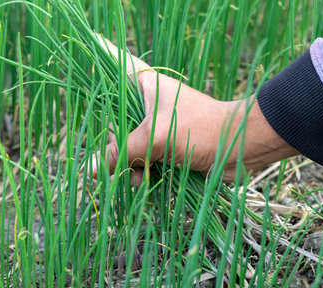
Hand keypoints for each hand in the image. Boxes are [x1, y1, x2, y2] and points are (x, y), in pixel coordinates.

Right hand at [91, 38, 298, 184]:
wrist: (240, 147)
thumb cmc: (200, 129)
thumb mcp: (155, 138)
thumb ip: (121, 152)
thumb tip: (90, 170)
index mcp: (144, 85)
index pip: (110, 71)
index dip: (95, 82)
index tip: (82, 91)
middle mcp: (147, 103)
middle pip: (114, 121)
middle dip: (113, 144)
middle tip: (116, 161)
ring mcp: (157, 126)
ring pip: (128, 143)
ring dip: (127, 162)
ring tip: (134, 177)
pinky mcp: (167, 145)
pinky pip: (143, 157)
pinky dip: (140, 170)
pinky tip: (142, 181)